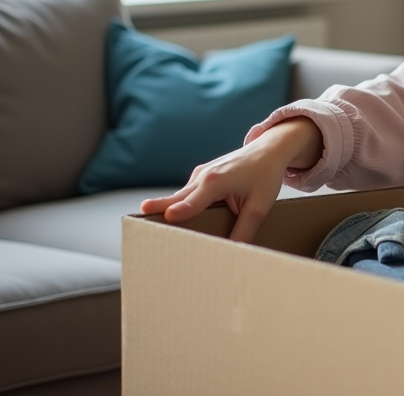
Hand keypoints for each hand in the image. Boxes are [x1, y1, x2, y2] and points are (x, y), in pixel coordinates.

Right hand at [138, 117, 323, 242]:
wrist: (269, 150)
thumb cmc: (265, 176)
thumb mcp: (260, 206)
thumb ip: (245, 229)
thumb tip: (235, 252)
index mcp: (216, 181)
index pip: (192, 202)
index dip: (178, 211)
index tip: (165, 218)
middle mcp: (202, 176)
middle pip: (176, 199)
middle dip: (157, 210)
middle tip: (135, 223)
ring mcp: (199, 175)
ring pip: (178, 197)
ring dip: (165, 208)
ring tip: (144, 224)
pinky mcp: (200, 177)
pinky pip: (185, 194)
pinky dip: (177, 205)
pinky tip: (168, 217)